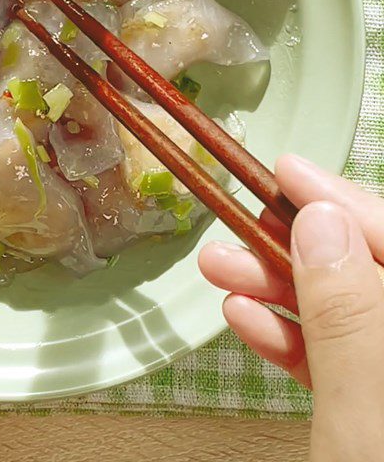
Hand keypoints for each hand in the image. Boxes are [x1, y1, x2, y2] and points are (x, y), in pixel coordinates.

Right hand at [199, 155, 383, 460]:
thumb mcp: (368, 417)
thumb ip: (351, 313)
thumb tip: (319, 223)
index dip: (348, 202)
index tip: (286, 170)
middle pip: (377, 277)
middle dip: (300, 251)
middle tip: (233, 231)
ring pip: (356, 318)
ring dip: (283, 293)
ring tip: (218, 273)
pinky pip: (348, 363)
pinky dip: (296, 341)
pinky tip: (248, 322)